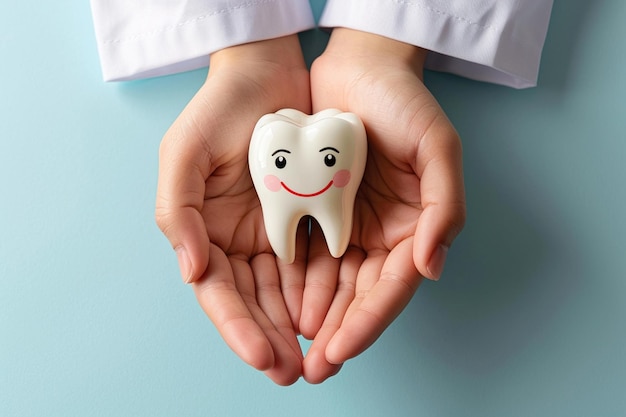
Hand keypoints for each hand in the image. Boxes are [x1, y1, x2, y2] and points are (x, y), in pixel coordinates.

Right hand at [155, 35, 311, 384]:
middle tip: (294, 373)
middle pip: (253, 302)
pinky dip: (319, 292)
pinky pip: (312, 264)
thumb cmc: (218, 110)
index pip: (219, 292)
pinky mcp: (301, 220)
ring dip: (296, 328)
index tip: (264, 356)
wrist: (265, 74)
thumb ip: (178, 214)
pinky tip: (332, 316)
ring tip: (316, 359)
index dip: (238, 327)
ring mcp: (269, 233)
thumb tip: (191, 272)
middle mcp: (235, 241)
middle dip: (271, 339)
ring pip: (284, 293)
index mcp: (203, 233)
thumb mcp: (183, 154)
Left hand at [301, 29, 465, 382]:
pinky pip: (305, 256)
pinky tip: (277, 308)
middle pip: (358, 297)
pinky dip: (294, 285)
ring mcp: (348, 227)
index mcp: (413, 228)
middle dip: (336, 335)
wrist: (358, 66)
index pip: (391, 288)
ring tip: (287, 350)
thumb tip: (432, 267)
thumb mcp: (437, 145)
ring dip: (312, 319)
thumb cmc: (402, 101)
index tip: (338, 352)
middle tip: (310, 370)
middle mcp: (380, 235)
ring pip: (330, 286)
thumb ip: (444, 206)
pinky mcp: (319, 212)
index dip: (367, 323)